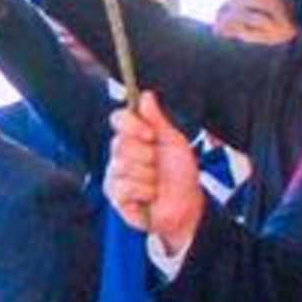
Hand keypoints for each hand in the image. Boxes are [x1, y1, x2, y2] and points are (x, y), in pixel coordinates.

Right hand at [102, 94, 206, 252]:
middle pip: (120, 143)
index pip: (118, 119)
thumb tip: (145, 95)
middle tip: (157, 165)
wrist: (187, 205)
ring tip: (156, 183)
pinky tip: (149, 196)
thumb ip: (158, 119)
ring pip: (123, 166)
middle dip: (147, 156)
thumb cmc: (181, 174)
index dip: (132, 125)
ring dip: (148, 177)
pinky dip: (144, 192)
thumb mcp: (173, 142)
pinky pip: (124, 187)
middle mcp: (119, 154)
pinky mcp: (115, 197)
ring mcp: (115, 175)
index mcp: (133, 138)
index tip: (150, 135)